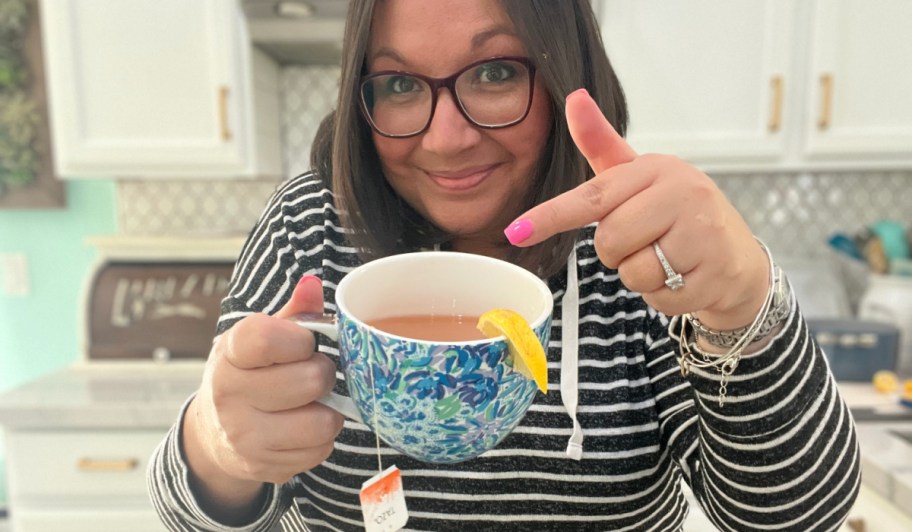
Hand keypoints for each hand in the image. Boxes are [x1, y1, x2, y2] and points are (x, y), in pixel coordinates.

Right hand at [183, 275, 342, 521]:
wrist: (215, 432)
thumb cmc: (249, 373)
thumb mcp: (260, 338)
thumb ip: (293, 313)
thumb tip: (313, 285)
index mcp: (229, 354)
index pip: (268, 338)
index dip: (301, 338)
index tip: (303, 343)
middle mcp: (230, 396)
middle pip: (311, 380)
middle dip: (322, 374)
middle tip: (312, 373)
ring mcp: (245, 436)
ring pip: (322, 422)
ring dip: (327, 410)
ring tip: (311, 402)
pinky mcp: (263, 467)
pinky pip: (320, 451)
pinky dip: (320, 438)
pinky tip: (302, 426)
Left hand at [507, 89, 768, 329]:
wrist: (736, 257)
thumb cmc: (677, 214)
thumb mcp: (639, 178)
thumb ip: (602, 145)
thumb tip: (574, 97)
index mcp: (656, 169)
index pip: (592, 197)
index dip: (551, 216)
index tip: (515, 231)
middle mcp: (682, 193)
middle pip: (609, 241)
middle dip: (618, 252)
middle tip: (648, 241)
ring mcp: (703, 232)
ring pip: (633, 272)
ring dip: (642, 277)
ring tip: (669, 260)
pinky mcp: (716, 270)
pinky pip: (660, 298)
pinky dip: (665, 297)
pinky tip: (686, 278)